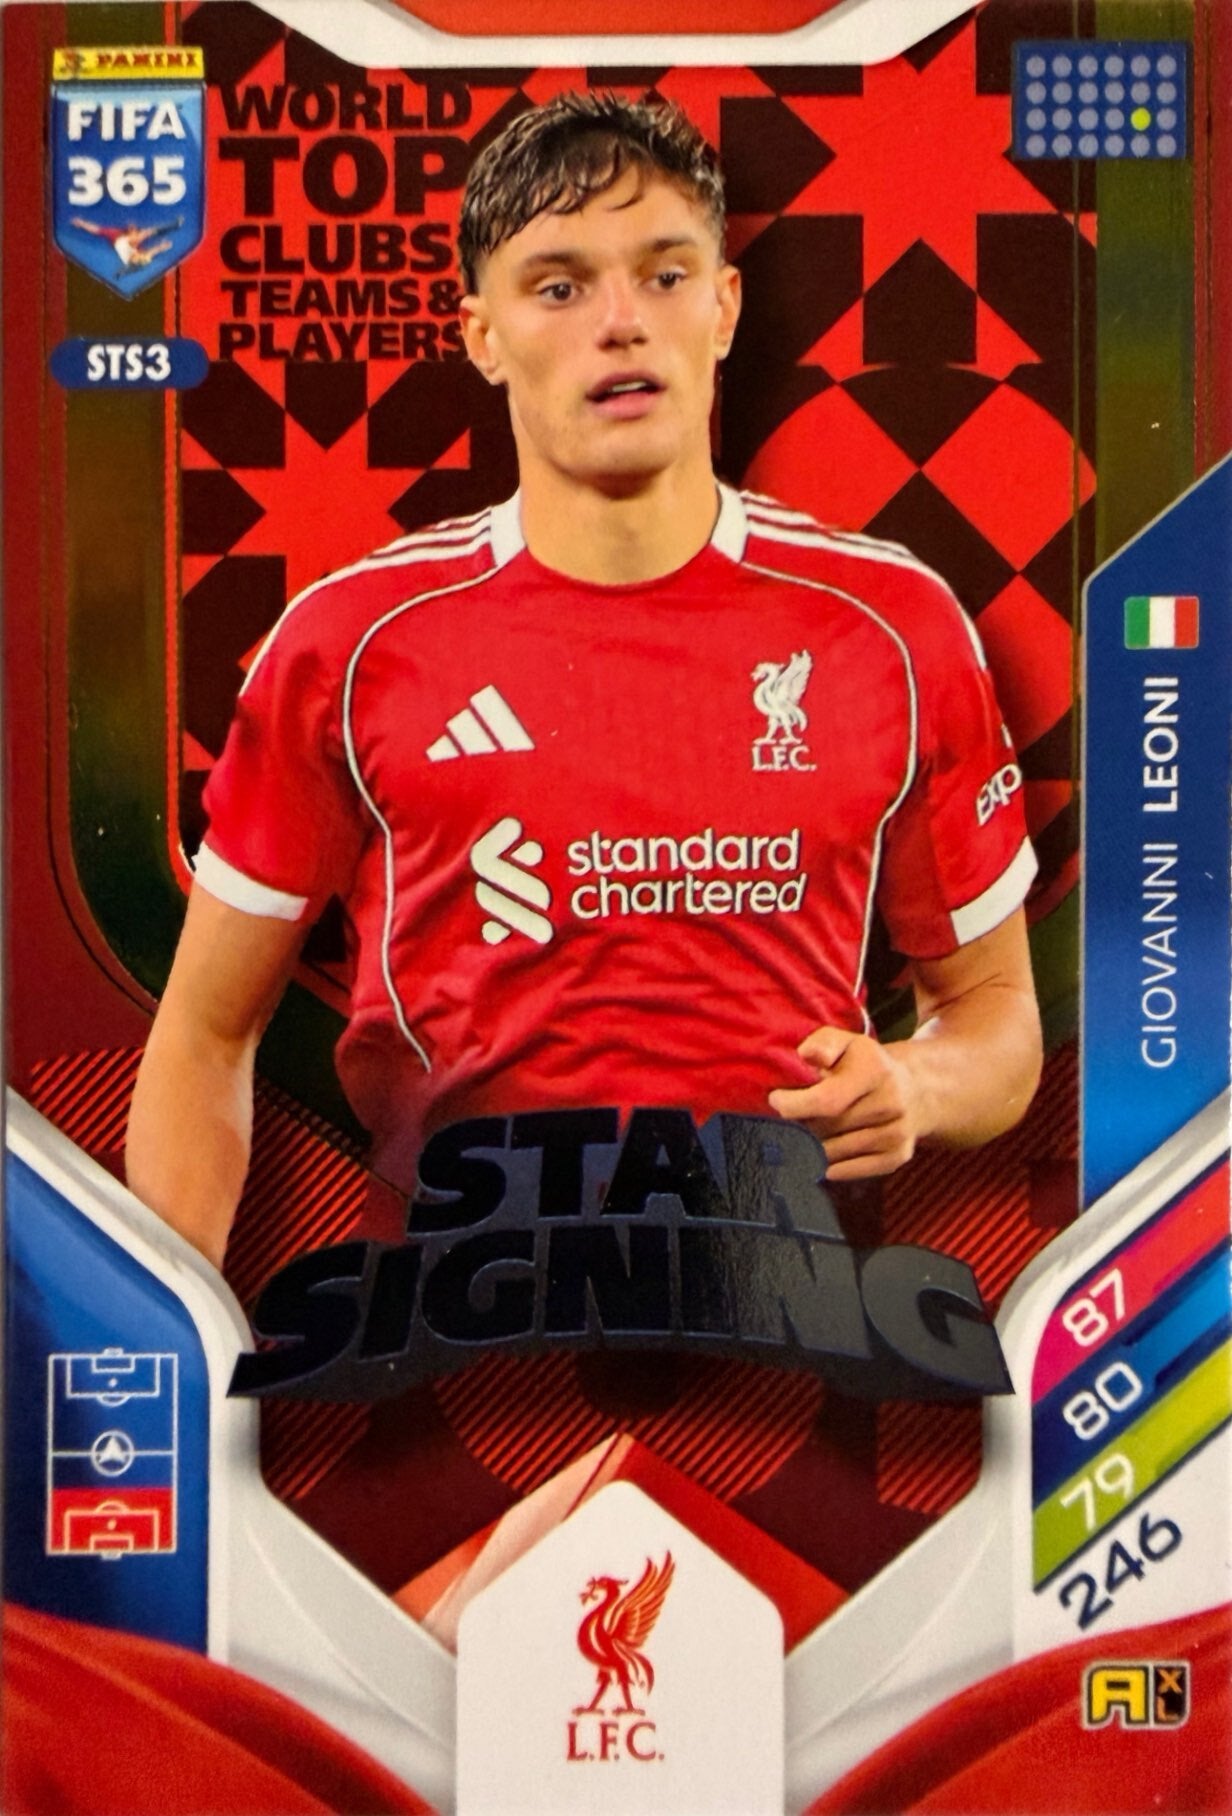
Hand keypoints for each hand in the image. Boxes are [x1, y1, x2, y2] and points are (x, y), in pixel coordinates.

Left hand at [768, 1027, 924, 1180]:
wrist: (914, 1090)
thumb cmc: (864, 1065)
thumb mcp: (845, 1043)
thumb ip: (822, 1044)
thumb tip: (806, 1054)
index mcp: (875, 1069)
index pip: (826, 1100)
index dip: (793, 1105)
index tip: (776, 1100)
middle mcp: (891, 1102)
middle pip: (826, 1128)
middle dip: (800, 1125)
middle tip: (790, 1118)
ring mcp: (896, 1132)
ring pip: (834, 1152)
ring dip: (812, 1147)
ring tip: (805, 1133)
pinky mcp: (897, 1156)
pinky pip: (851, 1171)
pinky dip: (831, 1166)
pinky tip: (823, 1154)